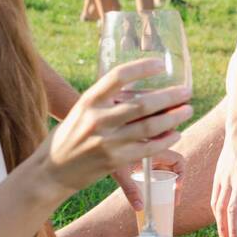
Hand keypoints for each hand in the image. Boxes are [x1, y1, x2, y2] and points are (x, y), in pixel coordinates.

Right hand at [38, 58, 192, 196]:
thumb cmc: (69, 136)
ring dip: (173, 118)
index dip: (141, 67)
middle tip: (187, 92)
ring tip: (187, 110)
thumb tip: (139, 91)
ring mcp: (107, 141)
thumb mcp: (82, 111)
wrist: (49, 171)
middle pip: (142, 103)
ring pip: (150, 126)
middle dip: (170, 97)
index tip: (160, 64)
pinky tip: (175, 134)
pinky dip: (165, 140)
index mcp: (88, 101)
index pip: (118, 76)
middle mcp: (97, 119)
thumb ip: (106, 101)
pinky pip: (148, 149)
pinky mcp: (114, 161)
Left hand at [112, 147, 185, 210]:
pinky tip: (153, 194)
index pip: (178, 161)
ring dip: (167, 184)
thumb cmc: (109, 154)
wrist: (100, 146)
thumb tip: (140, 208)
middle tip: (173, 201)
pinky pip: (155, 172)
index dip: (181, 174)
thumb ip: (130, 189)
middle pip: (173, 169)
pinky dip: (157, 182)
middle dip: (175, 184)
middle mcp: (155, 154)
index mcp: (155, 152)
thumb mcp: (120, 172)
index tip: (176, 188)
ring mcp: (149, 158)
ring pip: (165, 171)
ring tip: (166, 200)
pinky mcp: (143, 163)